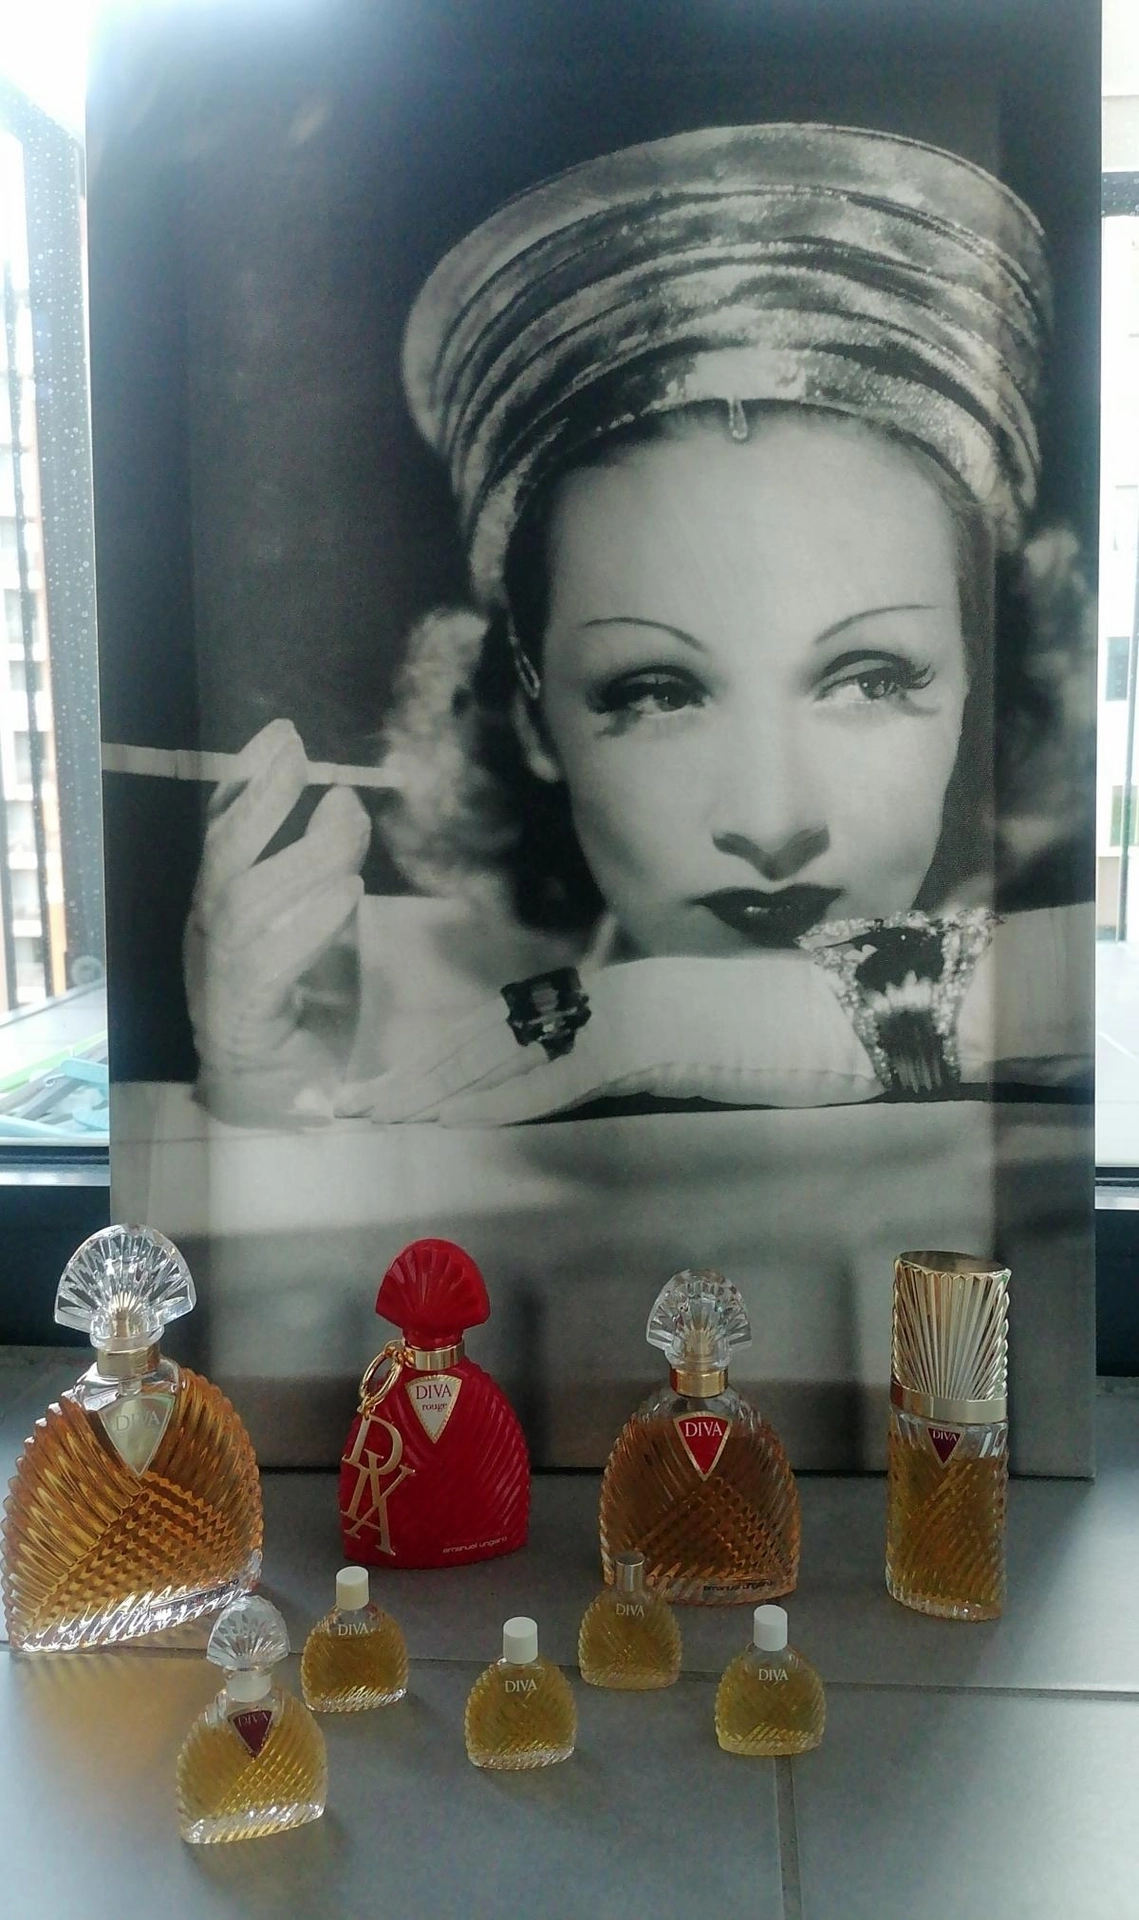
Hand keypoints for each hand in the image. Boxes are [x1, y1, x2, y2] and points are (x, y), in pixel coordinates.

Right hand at [185, 720, 370, 1114]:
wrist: (271, 1098)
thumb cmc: (294, 1007)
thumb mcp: (310, 925)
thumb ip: (319, 871)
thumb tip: (344, 805)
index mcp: (219, 906)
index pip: (223, 832)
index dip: (247, 780)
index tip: (283, 734)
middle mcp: (209, 933)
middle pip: (225, 856)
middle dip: (261, 800)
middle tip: (304, 757)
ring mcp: (220, 975)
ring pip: (246, 905)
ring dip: (301, 859)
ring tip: (349, 828)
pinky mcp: (245, 1019)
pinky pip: (268, 966)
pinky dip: (307, 926)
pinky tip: (346, 896)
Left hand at [334, 950, 879, 1125]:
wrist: (850, 1011)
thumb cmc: (786, 1035)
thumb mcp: (696, 1047)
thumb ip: (637, 1058)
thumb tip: (591, 1084)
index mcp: (612, 996)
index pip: (506, 1028)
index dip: (440, 1059)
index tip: (388, 1089)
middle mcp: (605, 997)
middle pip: (487, 1037)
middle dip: (414, 1075)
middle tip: (347, 1104)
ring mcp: (623, 1014)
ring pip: (507, 1053)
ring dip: (437, 1088)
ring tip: (377, 1113)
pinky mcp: (649, 1038)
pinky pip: (560, 1072)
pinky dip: (503, 1098)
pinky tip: (459, 1118)